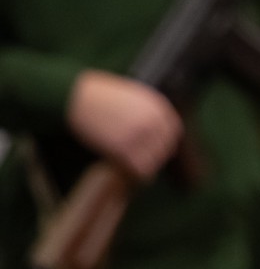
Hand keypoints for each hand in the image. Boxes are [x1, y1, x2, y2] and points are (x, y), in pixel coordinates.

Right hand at [65, 69, 182, 179]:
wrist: (76, 97)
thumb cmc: (98, 95)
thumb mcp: (132, 95)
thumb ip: (146, 111)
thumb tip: (153, 129)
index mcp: (157, 106)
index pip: (173, 132)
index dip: (164, 143)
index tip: (156, 150)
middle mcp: (153, 120)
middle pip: (165, 148)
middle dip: (155, 156)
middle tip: (141, 162)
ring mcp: (139, 135)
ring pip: (154, 161)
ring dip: (145, 166)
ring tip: (133, 167)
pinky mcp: (123, 148)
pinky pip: (139, 168)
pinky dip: (136, 173)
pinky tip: (128, 172)